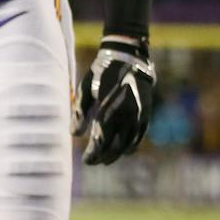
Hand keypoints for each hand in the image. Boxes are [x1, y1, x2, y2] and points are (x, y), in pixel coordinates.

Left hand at [75, 34, 156, 164]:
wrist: (129, 57)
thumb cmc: (102, 73)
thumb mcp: (85, 89)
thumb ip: (80, 112)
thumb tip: (74, 134)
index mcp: (108, 110)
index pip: (100, 142)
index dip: (93, 154)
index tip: (86, 161)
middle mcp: (125, 115)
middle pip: (115, 146)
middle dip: (103, 156)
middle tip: (93, 161)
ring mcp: (138, 115)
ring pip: (129, 144)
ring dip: (117, 154)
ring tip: (107, 159)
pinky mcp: (146, 113)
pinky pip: (140, 135)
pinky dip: (132, 145)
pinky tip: (125, 150)